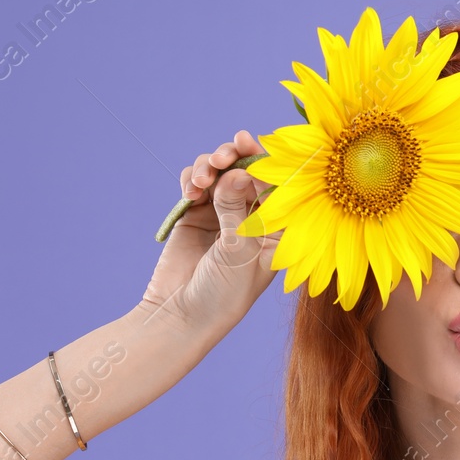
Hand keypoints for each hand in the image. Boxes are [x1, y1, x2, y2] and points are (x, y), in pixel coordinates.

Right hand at [139, 130, 280, 331]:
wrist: (181, 315)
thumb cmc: (223, 293)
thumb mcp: (236, 250)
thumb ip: (236, 208)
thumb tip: (237, 169)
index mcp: (277, 229)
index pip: (278, 186)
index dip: (267, 161)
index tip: (252, 144)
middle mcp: (253, 218)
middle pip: (249, 172)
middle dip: (237, 156)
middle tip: (226, 152)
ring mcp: (223, 213)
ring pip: (221, 173)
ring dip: (210, 166)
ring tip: (201, 177)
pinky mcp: (196, 214)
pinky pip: (196, 183)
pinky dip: (191, 179)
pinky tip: (190, 191)